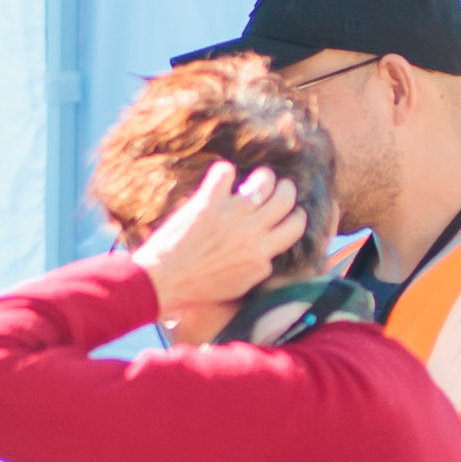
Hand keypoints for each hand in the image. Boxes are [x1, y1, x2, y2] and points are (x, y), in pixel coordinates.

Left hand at [132, 161, 298, 342]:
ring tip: (258, 177)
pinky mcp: (209, 202)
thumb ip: (257, 267)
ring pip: (265, 181)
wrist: (165, 281)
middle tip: (280, 187)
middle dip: (287, 190)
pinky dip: (224, 172)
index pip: (294, 227)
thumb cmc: (197, 289)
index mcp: (261, 254)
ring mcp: (232, 214)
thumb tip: (266, 257)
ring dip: (264, 176)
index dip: (295, 216)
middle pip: (285, 199)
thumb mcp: (238, 285)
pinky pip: (225, 173)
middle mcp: (252, 232)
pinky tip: (221, 178)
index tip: (290, 212)